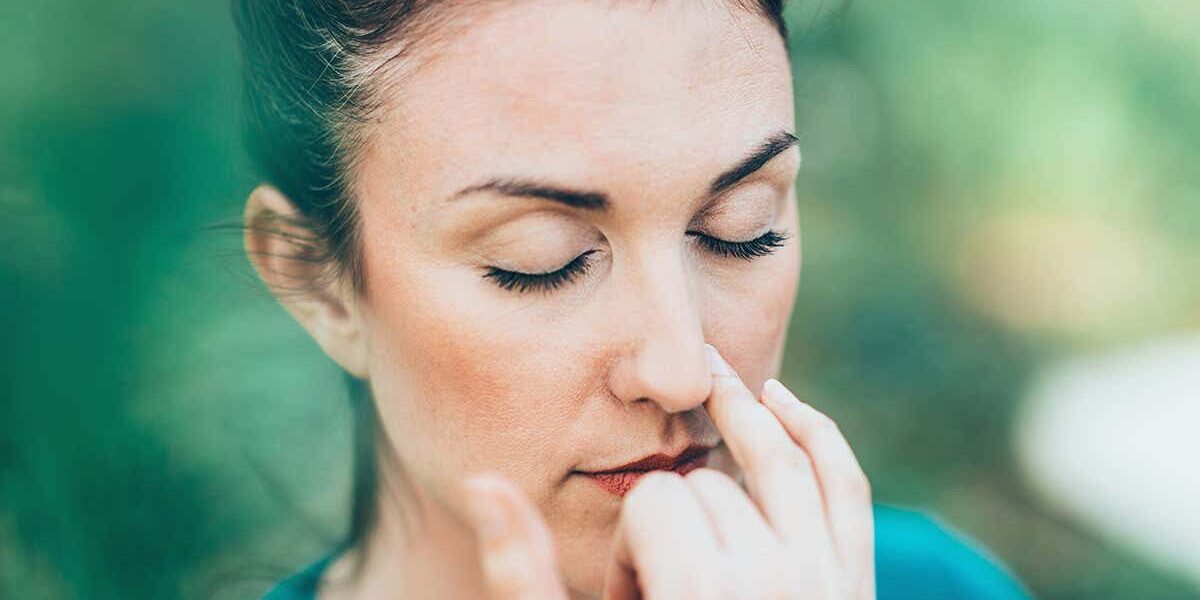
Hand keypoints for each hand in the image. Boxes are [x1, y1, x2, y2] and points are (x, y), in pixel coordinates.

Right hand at [462, 343, 874, 598]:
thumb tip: (485, 483)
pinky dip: (818, 433)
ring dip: (744, 419)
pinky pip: (846, 486)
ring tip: (712, 389)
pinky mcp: (857, 584)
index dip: (629, 546)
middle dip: (675, 521)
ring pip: (781, 460)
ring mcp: (828, 582)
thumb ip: (522, 575)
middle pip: (708, 487)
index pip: (653, 505)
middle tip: (663, 588)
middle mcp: (775, 586)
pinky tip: (779, 400)